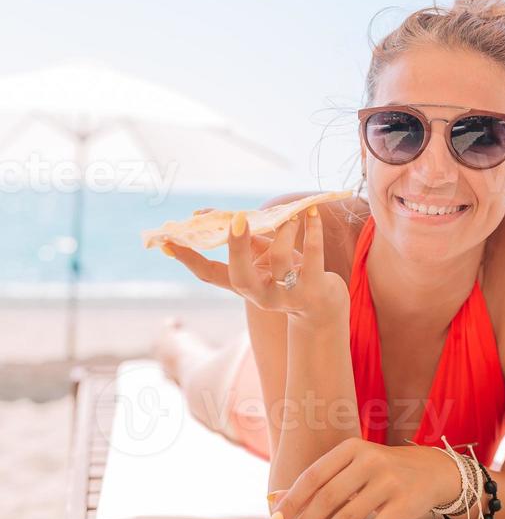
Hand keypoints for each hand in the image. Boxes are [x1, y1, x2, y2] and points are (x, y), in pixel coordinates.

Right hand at [162, 206, 349, 326]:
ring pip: (279, 260)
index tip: (167, 240)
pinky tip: (312, 213)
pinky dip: (312, 231)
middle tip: (237, 218)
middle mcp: (261, 296)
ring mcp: (287, 296)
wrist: (323, 305)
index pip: (210, 275)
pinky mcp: (314, 290)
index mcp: (244, 286)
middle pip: (240, 276)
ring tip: (292, 217)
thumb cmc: (288, 271)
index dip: (188, 258)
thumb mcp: (263, 257)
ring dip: (284, 231)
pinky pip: (312, 256)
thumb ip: (243, 238)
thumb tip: (209, 213)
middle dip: (236, 247)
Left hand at [267, 437, 457, 518]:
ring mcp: (389, 482)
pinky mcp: (404, 504)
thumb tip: (272, 500)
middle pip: (328, 497)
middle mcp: (370, 460)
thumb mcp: (349, 466)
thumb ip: (315, 481)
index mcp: (351, 447)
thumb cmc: (379, 470)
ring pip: (348, 516)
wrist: (430, 470)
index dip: (291, 501)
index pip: (313, 476)